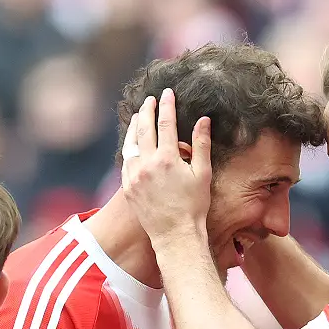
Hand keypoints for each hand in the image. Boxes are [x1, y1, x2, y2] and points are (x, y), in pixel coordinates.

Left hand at [120, 89, 211, 241]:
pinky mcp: (127, 187)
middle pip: (144, 128)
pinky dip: (129, 147)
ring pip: (130, 143)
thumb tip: (203, 120)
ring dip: (134, 127)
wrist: (175, 234)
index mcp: (167, 158)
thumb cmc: (194, 206)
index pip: (165, 123)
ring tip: (137, 116)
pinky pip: (126, 161)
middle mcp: (147, 164)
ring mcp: (134, 176)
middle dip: (147, 110)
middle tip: (149, 99)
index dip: (166, 105)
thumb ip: (201, 144)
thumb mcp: (203, 173)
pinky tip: (132, 143)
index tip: (167, 93)